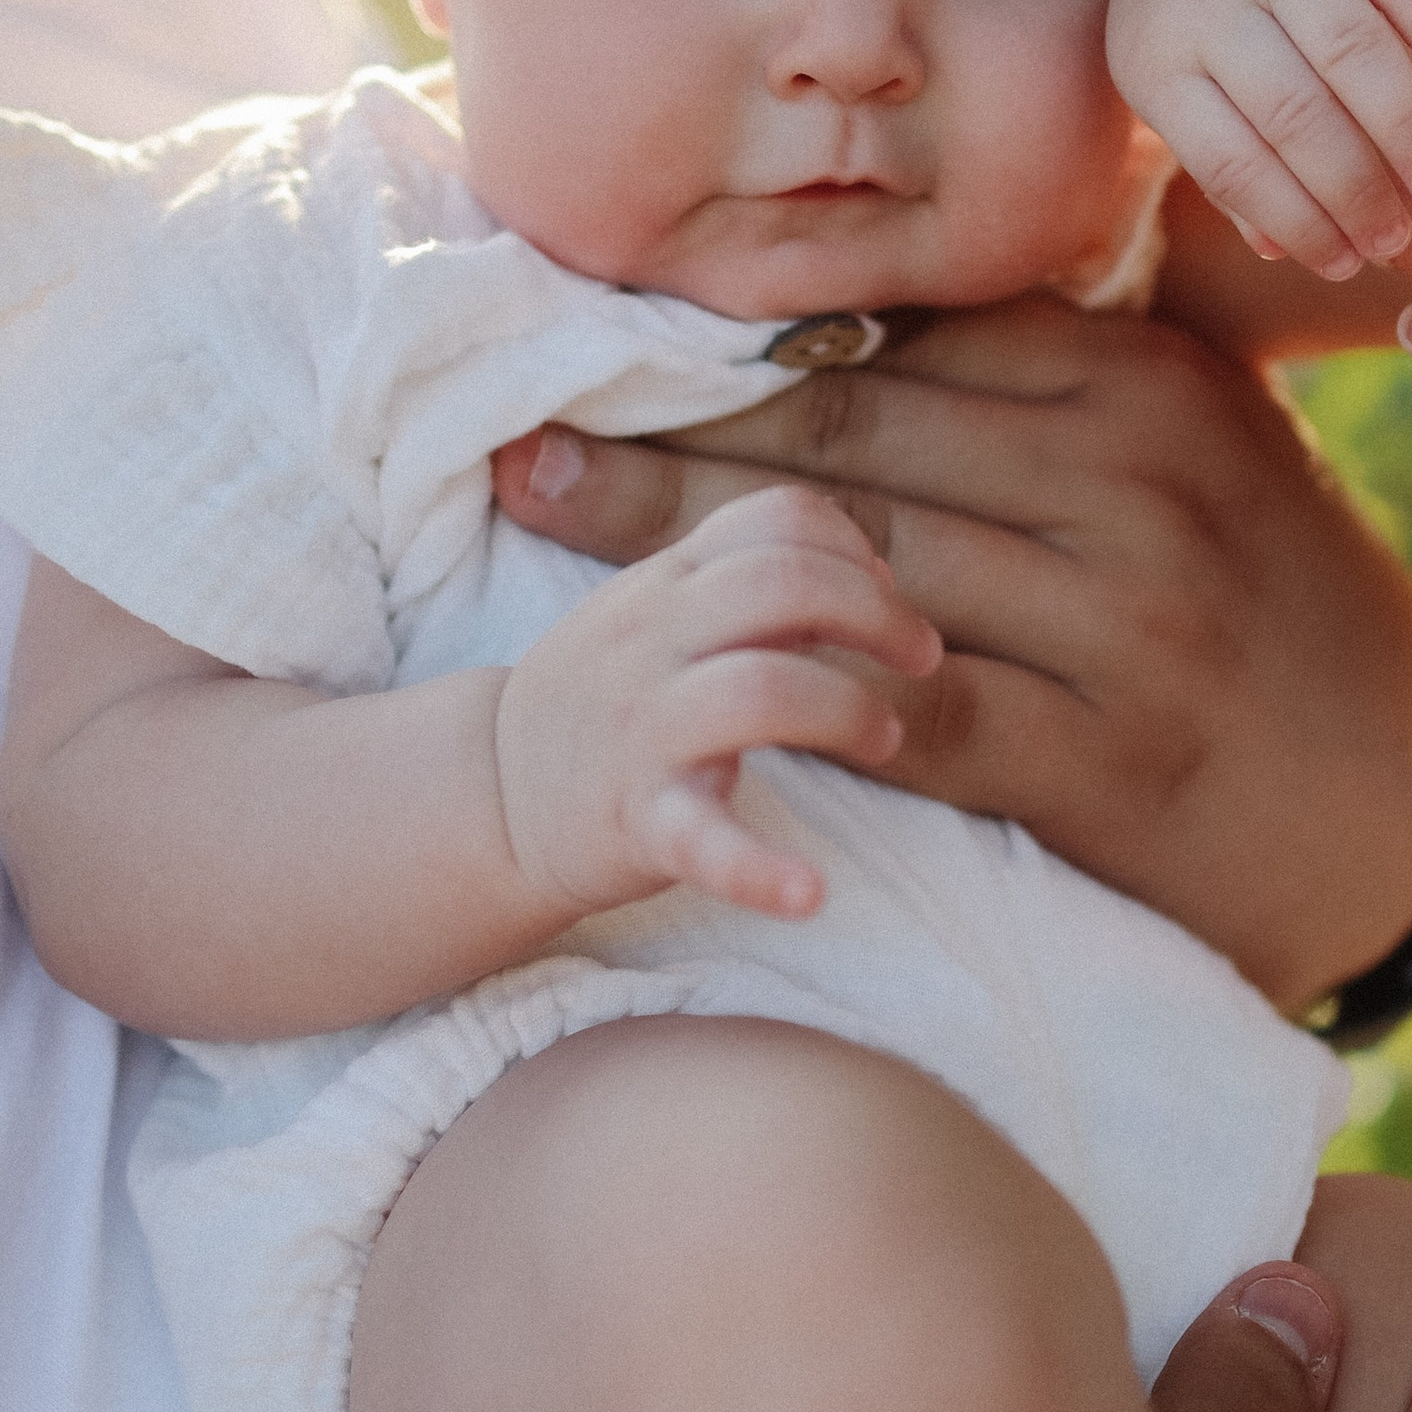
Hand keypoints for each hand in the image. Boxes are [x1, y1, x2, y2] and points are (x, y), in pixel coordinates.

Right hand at [493, 485, 938, 924]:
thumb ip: (759, 580)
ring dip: (848, 711)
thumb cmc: (610, 694)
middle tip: (920, 658)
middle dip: (876, 613)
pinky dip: (762, 872)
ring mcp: (644, 730)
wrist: (491, 794)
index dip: (852, 548)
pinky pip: (704, 842)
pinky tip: (809, 893)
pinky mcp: (639, 822)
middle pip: (782, 582)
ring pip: (762, 690)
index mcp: (670, 583)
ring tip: (883, 740)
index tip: (884, 594)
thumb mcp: (667, 610)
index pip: (776, 518)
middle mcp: (654, 640)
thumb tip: (876, 570)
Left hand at [496, 298, 1411, 1006]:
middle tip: (514, 409)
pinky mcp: (1111, 763)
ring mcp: (1128, 624)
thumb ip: (1064, 370)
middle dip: (669, 423)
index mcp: (1144, 382)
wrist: (1395, 798)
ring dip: (682, 545)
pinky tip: (677, 682)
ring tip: (542, 509)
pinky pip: (916, 720)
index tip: (599, 319)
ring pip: (855, 564)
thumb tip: (880, 294)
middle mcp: (1136, 482)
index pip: (901, 339)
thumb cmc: (1265, 600)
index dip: (736, 334)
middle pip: (851, 434)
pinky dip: (791, 700)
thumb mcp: (1201, 445)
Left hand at [1106, 0, 1411, 281]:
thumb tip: (1286, 252)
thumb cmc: (1205, 37)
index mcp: (1153, 57)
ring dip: (1406, 127)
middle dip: (1356, 188)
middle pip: (1295, 112)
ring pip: (1352, 48)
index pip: (1232, 162)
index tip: (1348, 264)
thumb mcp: (1185, 99)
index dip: (1297, 222)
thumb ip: (1228, 171)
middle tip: (1402, 237)